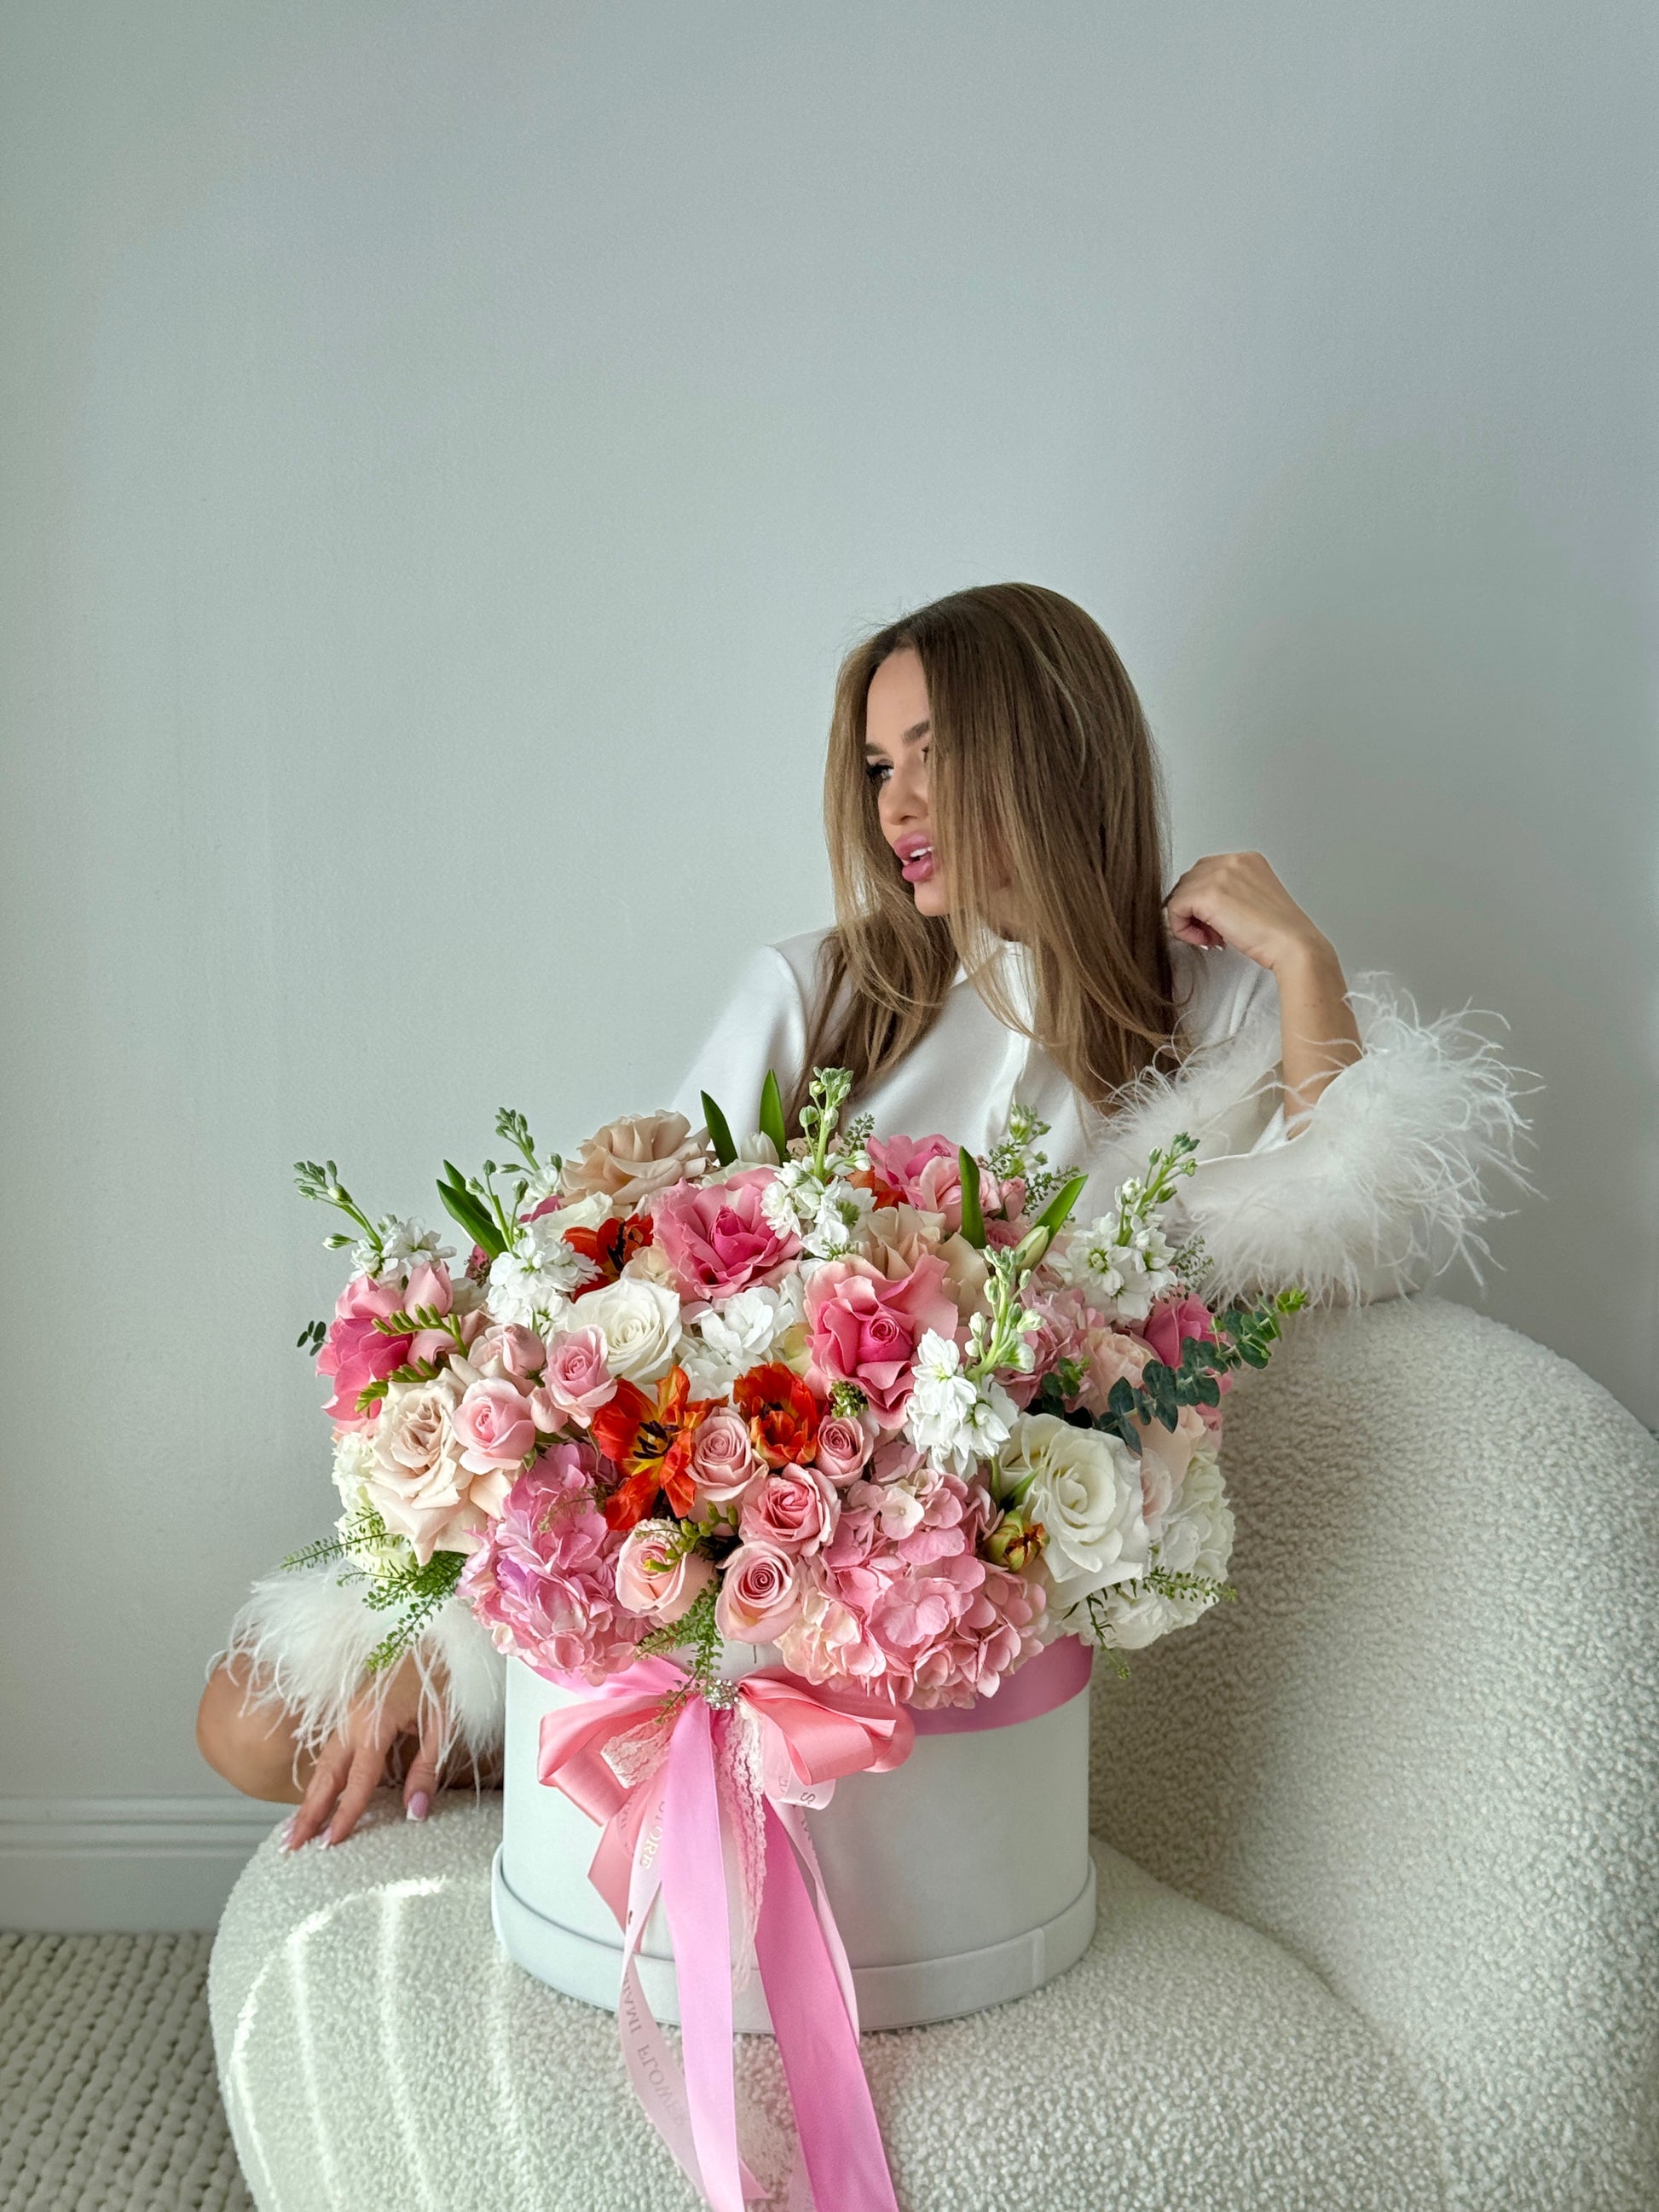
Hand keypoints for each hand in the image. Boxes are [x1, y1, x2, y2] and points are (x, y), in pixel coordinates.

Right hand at [281, 1650, 443, 1850]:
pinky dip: (321, 1776)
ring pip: (323, 1762)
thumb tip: (414, 1811)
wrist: (431, 1628)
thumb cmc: (439, 1670)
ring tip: (295, 1830)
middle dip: (307, 1812)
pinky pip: (331, 1749)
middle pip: (325, 1774)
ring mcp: (349, 1713)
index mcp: (374, 1722)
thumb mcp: (444, 1721)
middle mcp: (353, 1719)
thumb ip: (427, 1768)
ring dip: (309, 1797)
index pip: (356, 1781)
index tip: (331, 1843)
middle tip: (291, 1846)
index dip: (344, 1815)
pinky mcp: (352, 1711)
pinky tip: (318, 1794)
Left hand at [1164, 850, 1330, 973]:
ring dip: (1188, 921)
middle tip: (1212, 934)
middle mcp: (1232, 860)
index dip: (1204, 903)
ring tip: (1212, 938)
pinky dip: (1182, 928)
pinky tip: (1205, 940)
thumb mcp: (1253, 901)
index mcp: (1247, 860)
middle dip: (1194, 910)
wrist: (1292, 945)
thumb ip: (1228, 894)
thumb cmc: (1279, 933)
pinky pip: (1174, 908)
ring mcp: (1220, 874)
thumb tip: (1198, 907)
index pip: (1205, 873)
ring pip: (1179, 894)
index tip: (1217, 924)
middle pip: (1189, 881)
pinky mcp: (1208, 894)